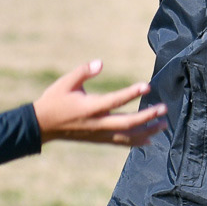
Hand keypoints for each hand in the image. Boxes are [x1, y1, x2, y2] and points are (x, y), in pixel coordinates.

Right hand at [33, 61, 167, 145]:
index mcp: (90, 107)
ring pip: (128, 135)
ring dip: (147, 130)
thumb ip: (83, 71)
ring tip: (164, 124)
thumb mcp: (65, 82)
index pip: (115, 100)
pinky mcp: (99, 140)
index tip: (147, 85)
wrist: (42, 126)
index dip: (132, 93)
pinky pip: (121, 142)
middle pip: (128, 122)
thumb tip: (100, 62)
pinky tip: (150, 139)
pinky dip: (137, 141)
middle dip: (148, 116)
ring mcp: (99, 134)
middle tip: (164, 108)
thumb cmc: (54, 100)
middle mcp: (97, 123)